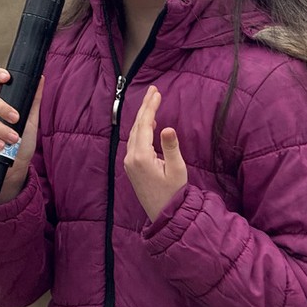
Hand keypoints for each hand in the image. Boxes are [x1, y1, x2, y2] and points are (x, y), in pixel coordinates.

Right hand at [0, 68, 42, 203]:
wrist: (14, 170)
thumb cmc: (21, 143)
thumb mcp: (30, 122)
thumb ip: (33, 101)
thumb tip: (40, 78)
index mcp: (0, 103)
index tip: (7, 77)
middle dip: (2, 107)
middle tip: (16, 118)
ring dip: (0, 129)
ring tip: (13, 139)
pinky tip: (0, 146)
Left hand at [124, 85, 187, 220]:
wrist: (164, 216)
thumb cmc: (174, 193)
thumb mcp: (177, 169)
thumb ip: (171, 148)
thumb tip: (168, 127)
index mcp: (141, 156)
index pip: (144, 125)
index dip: (150, 107)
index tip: (157, 92)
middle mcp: (131, 157)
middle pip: (137, 125)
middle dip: (145, 107)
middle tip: (153, 90)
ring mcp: (129, 162)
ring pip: (134, 132)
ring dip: (142, 116)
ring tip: (151, 101)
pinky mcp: (131, 166)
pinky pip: (134, 141)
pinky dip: (140, 128)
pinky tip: (148, 123)